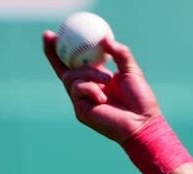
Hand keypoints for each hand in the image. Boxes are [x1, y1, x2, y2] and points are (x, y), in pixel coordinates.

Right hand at [42, 33, 159, 143]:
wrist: (143, 122)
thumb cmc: (140, 100)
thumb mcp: (131, 71)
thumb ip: (120, 54)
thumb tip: (105, 38)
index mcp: (96, 80)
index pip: (75, 63)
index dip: (62, 49)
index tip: (53, 34)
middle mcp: (86, 90)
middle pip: (63, 69)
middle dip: (52, 52)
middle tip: (49, 35)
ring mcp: (81, 101)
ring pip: (71, 76)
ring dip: (89, 72)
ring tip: (108, 79)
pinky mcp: (80, 110)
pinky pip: (77, 89)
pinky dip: (90, 88)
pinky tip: (103, 98)